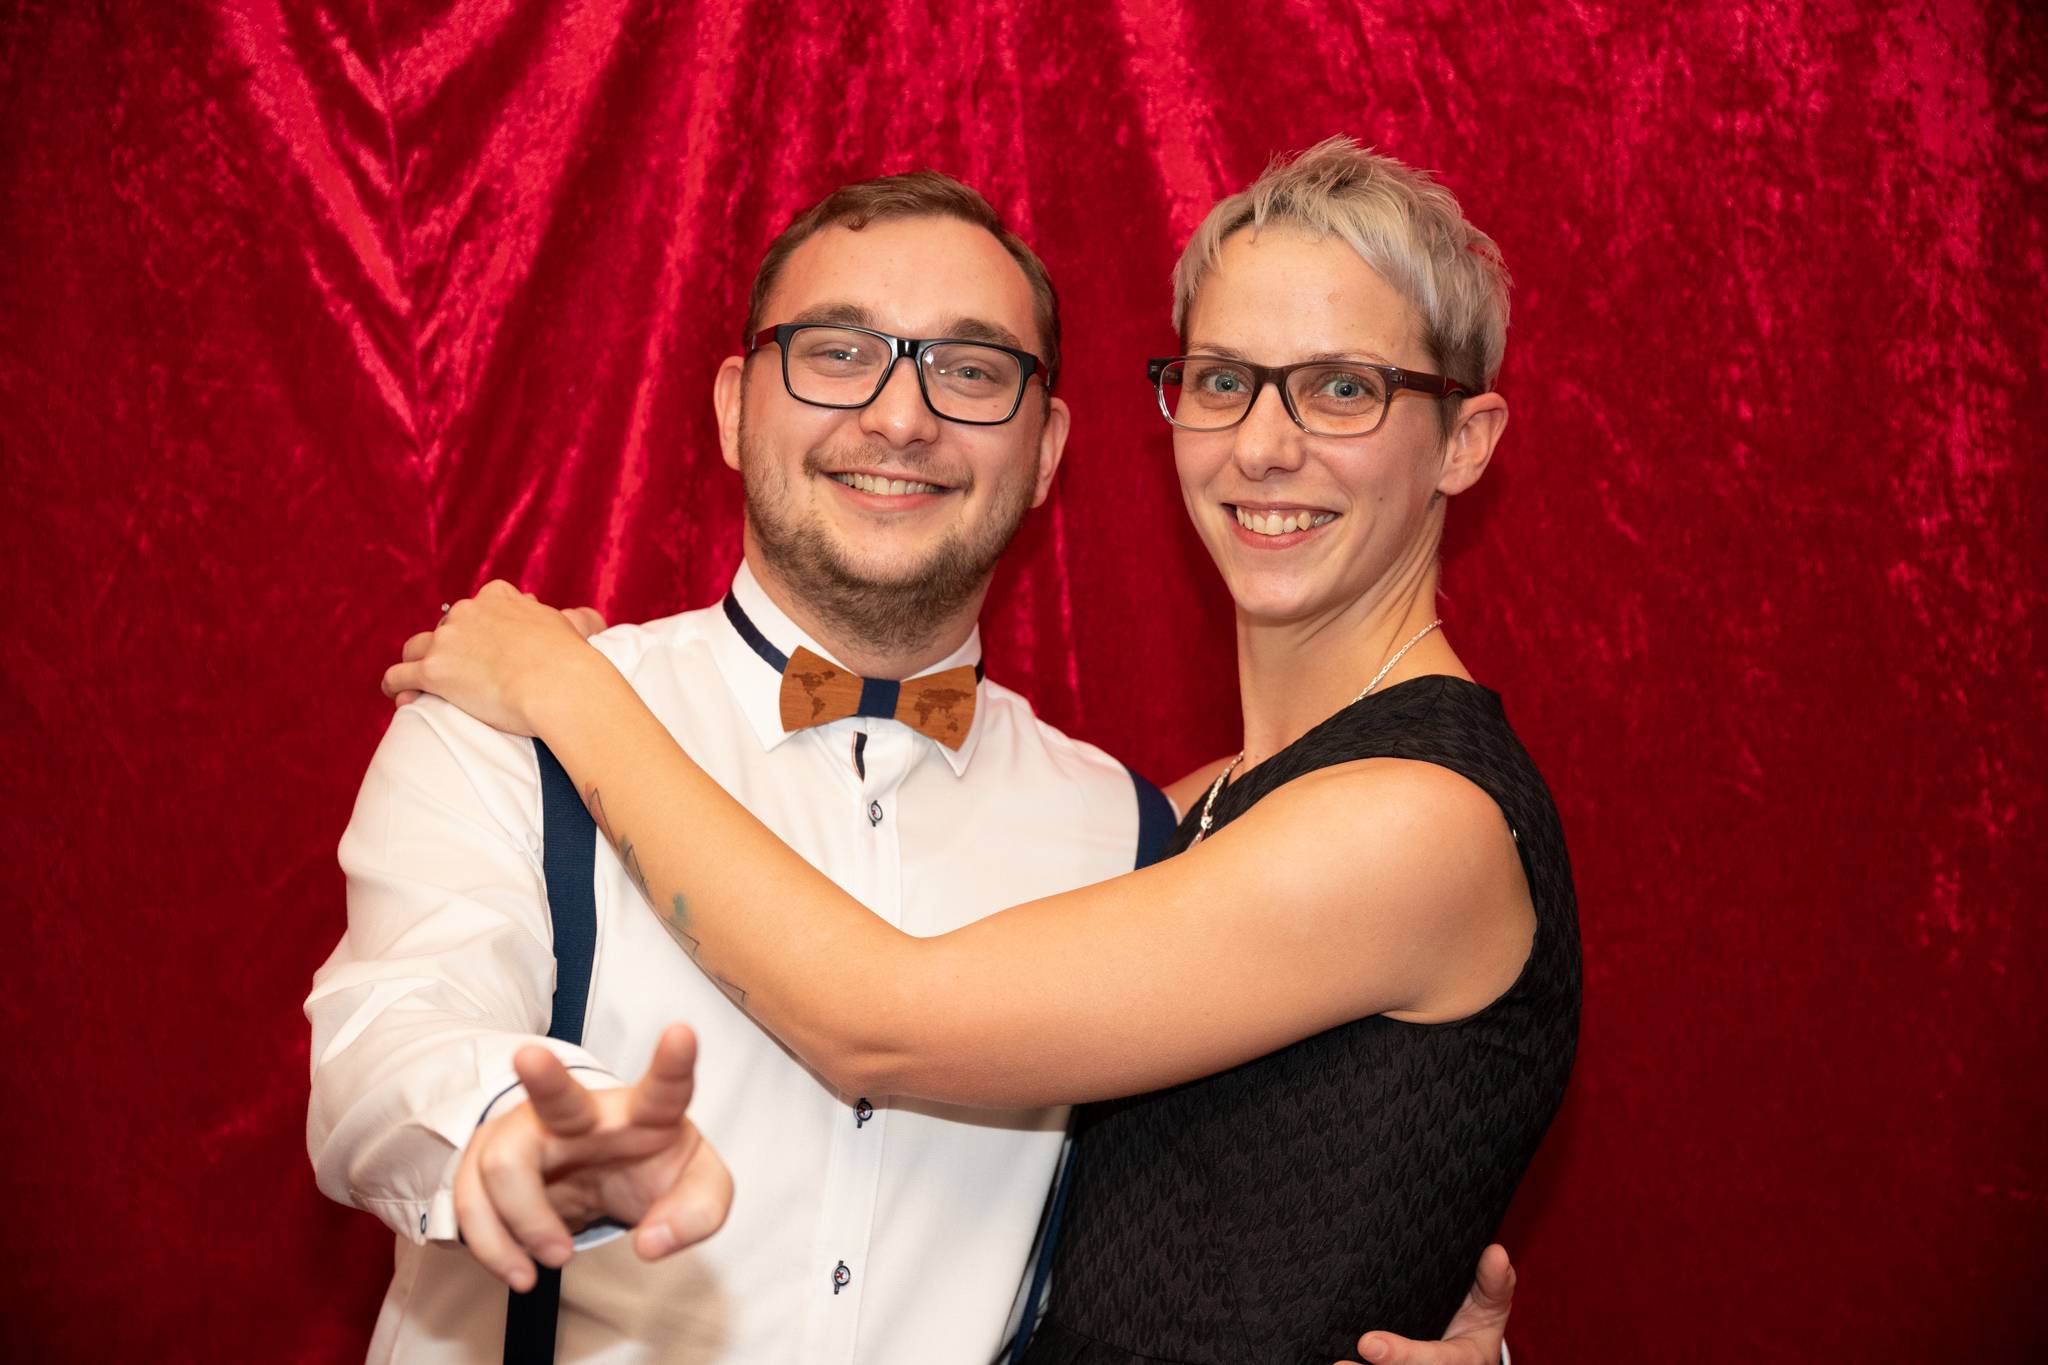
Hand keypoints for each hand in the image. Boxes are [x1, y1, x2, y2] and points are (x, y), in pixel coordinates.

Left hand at [384, 580, 608, 731]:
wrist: (558, 685)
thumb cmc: (569, 661)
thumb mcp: (573, 628)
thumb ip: (573, 619)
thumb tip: (591, 619)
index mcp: (499, 598)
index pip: (481, 603)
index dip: (481, 625)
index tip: (487, 642)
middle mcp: (468, 612)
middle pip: (447, 626)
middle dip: (450, 645)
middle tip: (461, 671)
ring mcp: (448, 641)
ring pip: (416, 647)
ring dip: (416, 662)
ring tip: (416, 682)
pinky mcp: (433, 671)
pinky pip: (399, 675)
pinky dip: (394, 685)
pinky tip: (397, 695)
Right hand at [454, 1023, 732, 1289]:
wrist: (605, 1174)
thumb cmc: (652, 1169)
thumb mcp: (698, 1191)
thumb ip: (696, 1213)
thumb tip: (652, 1243)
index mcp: (644, 1113)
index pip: (665, 1087)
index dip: (675, 1063)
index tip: (682, 1033)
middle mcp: (583, 1114)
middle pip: (557, 1095)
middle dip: (543, 1077)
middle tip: (530, 1058)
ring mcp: (532, 1131)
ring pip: (503, 1161)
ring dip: (524, 1222)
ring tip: (556, 1257)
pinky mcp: (493, 1158)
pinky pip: (471, 1198)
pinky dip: (492, 1244)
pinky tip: (518, 1269)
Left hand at [1343, 1244, 1514, 1364]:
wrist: (1469, 1354)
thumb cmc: (1476, 1322)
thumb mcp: (1491, 1306)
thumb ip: (1494, 1283)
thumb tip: (1496, 1252)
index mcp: (1461, 1361)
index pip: (1432, 1361)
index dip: (1402, 1356)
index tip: (1368, 1343)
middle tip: (1339, 1364)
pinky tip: (1326, 1360)